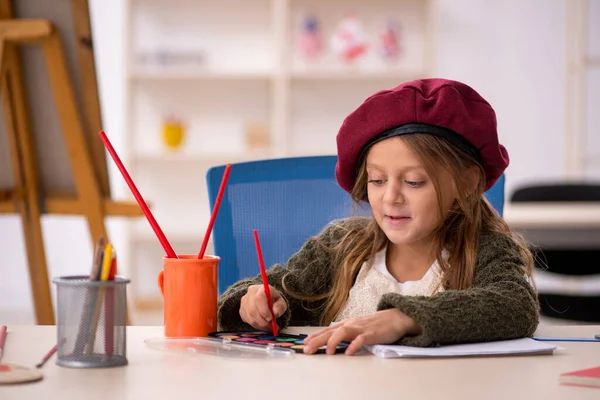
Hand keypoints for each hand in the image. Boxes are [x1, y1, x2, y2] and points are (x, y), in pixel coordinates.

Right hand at [240, 284, 286, 330]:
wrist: (266, 300)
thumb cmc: (274, 301)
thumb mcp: (281, 302)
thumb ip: (279, 307)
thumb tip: (275, 312)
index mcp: (262, 288)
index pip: (259, 298)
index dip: (264, 310)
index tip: (270, 319)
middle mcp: (250, 293)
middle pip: (253, 309)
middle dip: (263, 321)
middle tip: (271, 327)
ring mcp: (244, 301)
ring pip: (250, 317)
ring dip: (260, 325)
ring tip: (269, 327)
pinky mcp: (241, 310)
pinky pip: (247, 320)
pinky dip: (256, 325)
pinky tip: (262, 325)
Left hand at [303, 309, 420, 355]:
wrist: (395, 318)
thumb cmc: (375, 324)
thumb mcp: (357, 327)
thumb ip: (345, 333)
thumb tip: (330, 341)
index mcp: (347, 324)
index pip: (327, 330)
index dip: (314, 337)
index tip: (304, 344)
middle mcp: (351, 324)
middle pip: (331, 331)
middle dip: (317, 340)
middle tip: (307, 350)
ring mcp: (361, 328)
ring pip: (343, 332)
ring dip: (333, 341)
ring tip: (327, 352)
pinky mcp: (372, 334)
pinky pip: (361, 339)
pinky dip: (354, 346)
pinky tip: (348, 352)